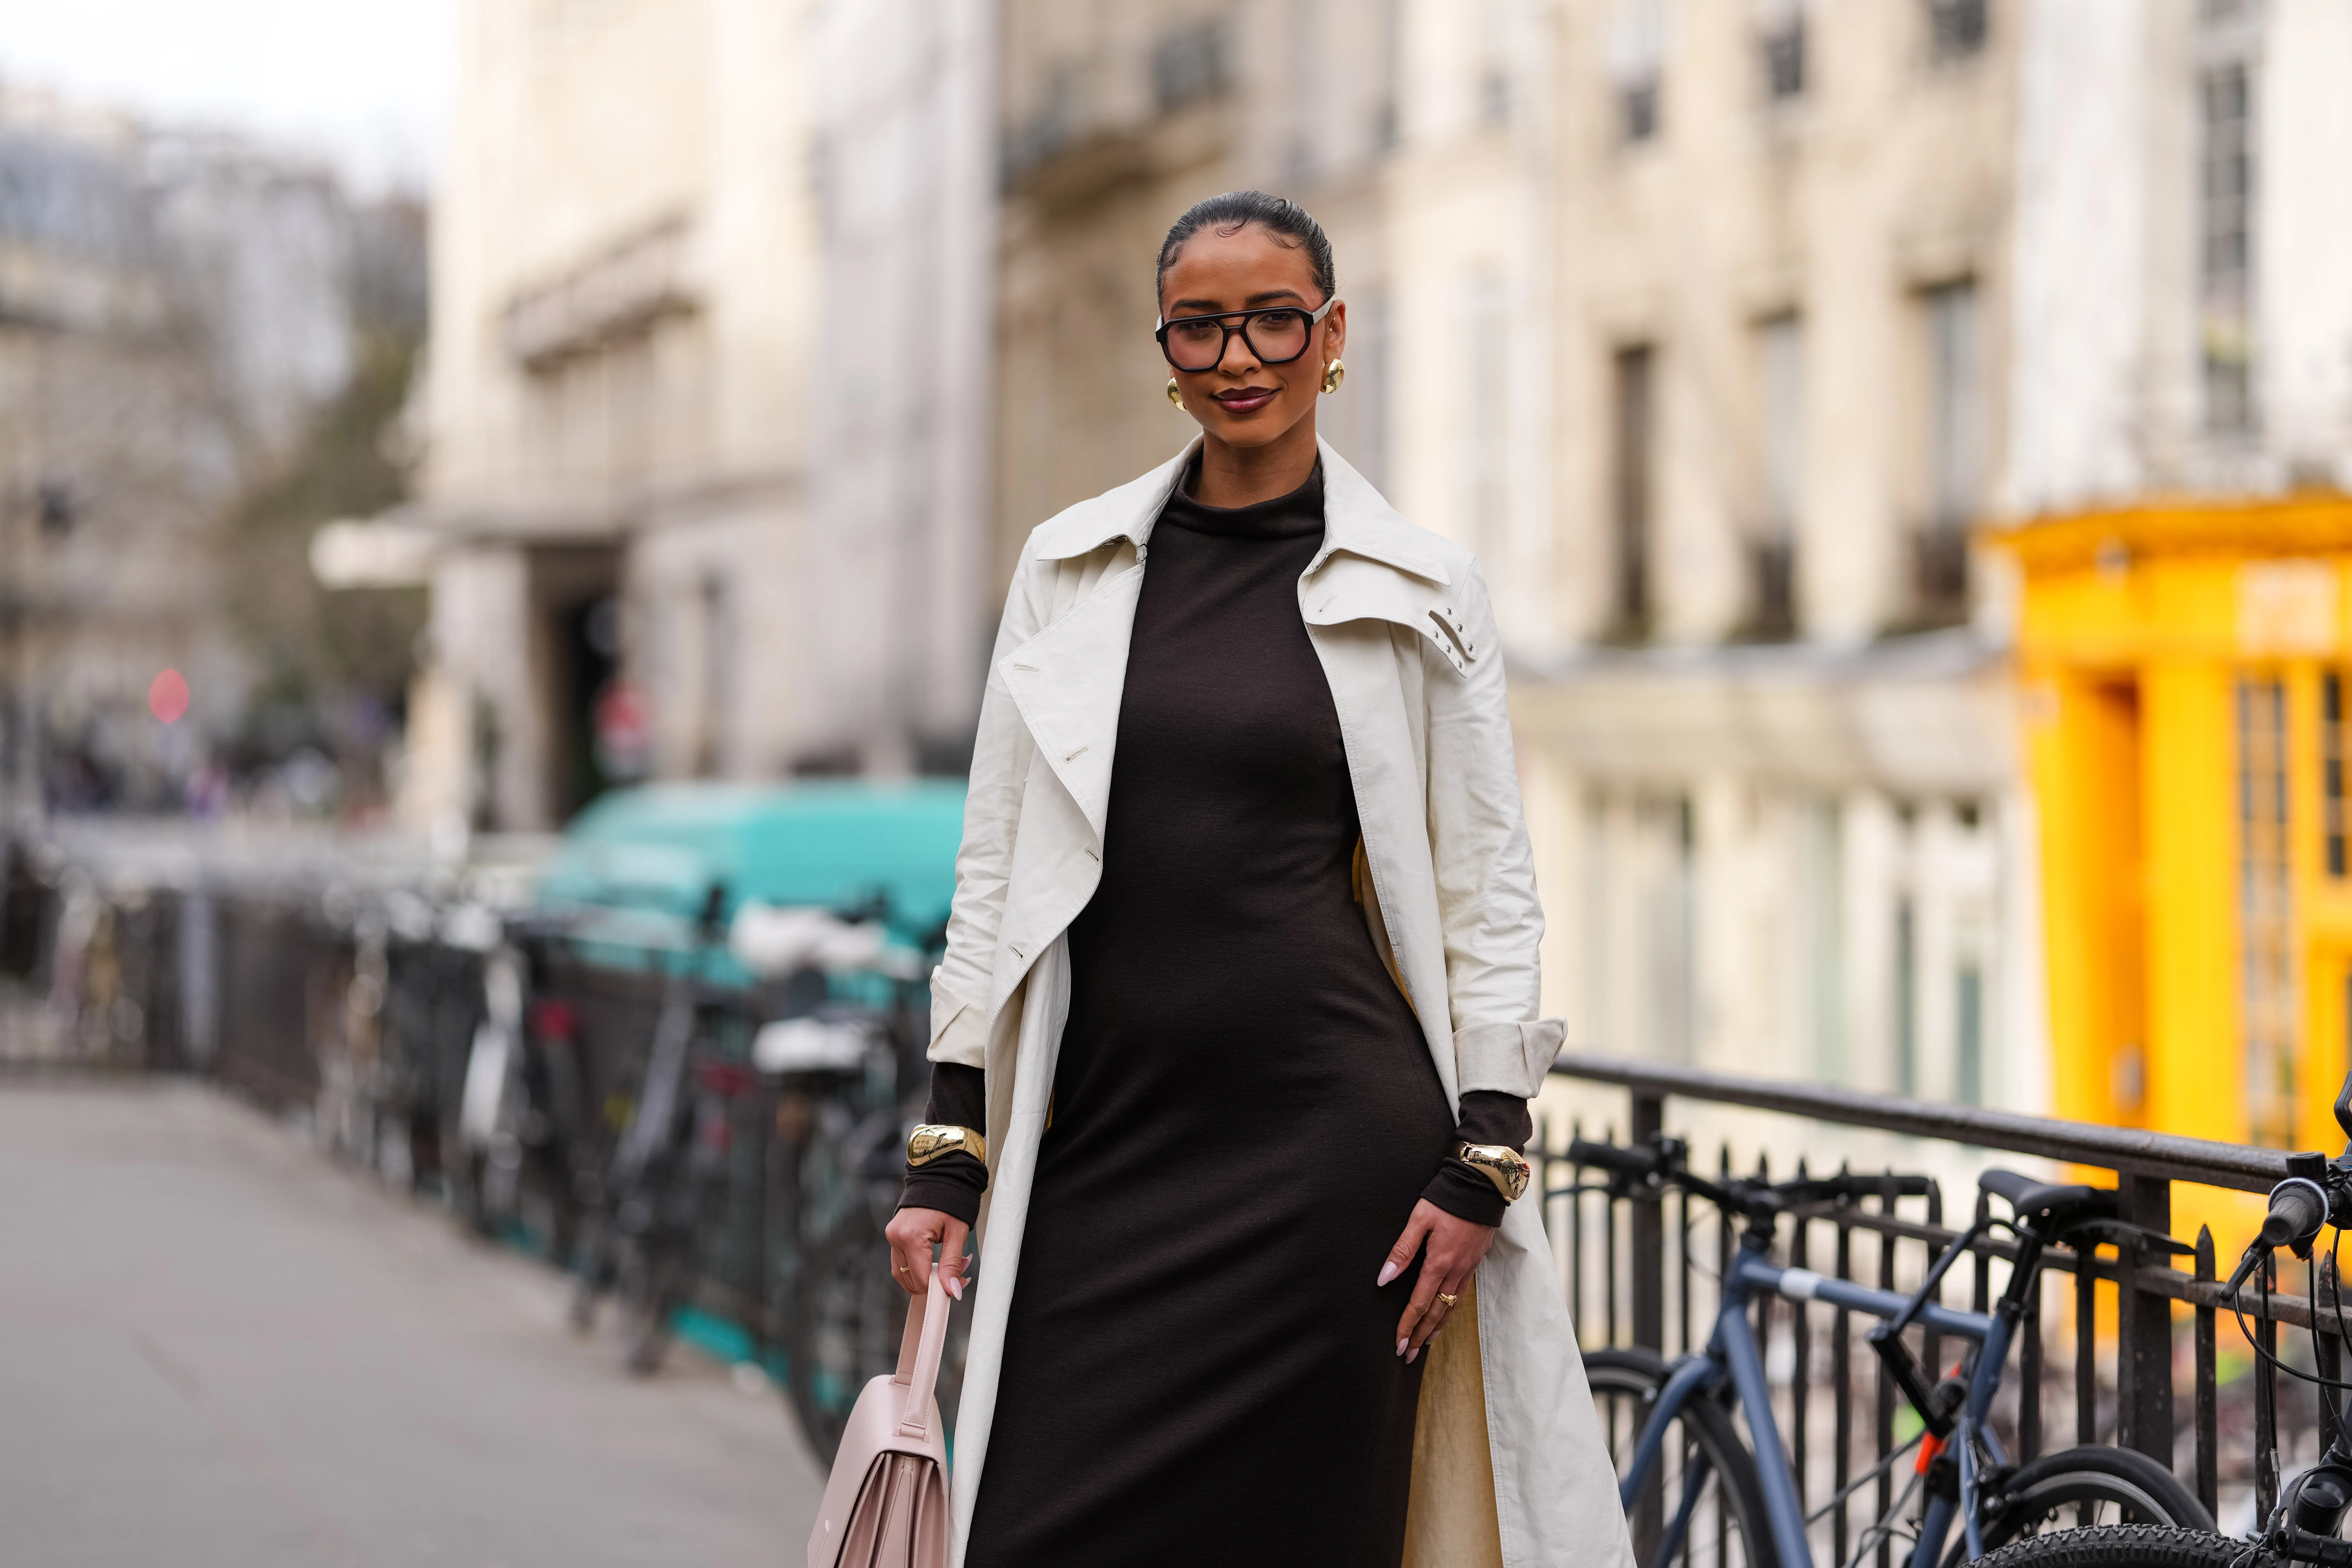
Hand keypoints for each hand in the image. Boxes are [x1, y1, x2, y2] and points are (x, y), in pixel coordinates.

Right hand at [884, 1206, 970, 1300]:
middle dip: (932, 1284)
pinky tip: (931, 1263)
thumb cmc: (951, 1200)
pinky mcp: (893, 1234)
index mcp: (911, 1237)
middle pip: (909, 1279)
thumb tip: (953, 1290)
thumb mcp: (957, 1233)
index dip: (938, 1288)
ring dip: (921, 1278)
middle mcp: (896, 1237)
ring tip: (943, 1269)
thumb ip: (952, 1264)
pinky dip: (914, 1268)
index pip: (920, 1279)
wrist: (939, 1176)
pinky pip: (900, 1261)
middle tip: (955, 1276)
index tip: (955, 1287)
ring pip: (902, 1273)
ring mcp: (892, 1236)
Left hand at [1379, 1199, 1496, 1362]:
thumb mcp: (1418, 1219)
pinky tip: (1445, 1317)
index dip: (1408, 1325)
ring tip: (1424, 1345)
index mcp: (1439, 1262)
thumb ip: (1402, 1249)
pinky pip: (1462, 1295)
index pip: (1420, 1302)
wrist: (1481, 1186)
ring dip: (1437, 1328)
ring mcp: (1468, 1268)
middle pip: (1436, 1312)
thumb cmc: (1446, 1199)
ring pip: (1451, 1307)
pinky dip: (1452, 1312)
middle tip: (1407, 1355)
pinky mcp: (1474, 1263)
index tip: (1398, 1344)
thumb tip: (1384, 1277)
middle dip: (1420, 1335)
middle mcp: (1455, 1270)